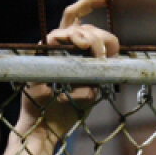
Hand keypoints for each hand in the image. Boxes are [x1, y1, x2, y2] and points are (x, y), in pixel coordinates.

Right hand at [20, 0, 120, 135]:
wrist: (47, 126)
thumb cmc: (69, 112)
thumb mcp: (90, 93)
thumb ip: (98, 75)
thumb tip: (107, 58)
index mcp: (84, 61)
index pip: (98, 39)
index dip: (107, 39)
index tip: (112, 53)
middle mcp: (70, 53)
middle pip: (87, 30)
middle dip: (98, 36)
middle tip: (102, 52)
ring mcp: (55, 52)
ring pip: (72, 28)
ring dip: (86, 35)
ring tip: (90, 46)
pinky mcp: (42, 54)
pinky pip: (55, 36)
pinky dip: (69, 36)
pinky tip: (81, 44)